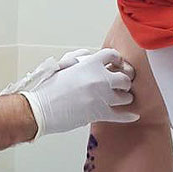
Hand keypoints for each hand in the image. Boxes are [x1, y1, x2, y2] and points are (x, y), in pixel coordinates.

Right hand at [20, 49, 137, 137]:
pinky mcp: (100, 113)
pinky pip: (121, 115)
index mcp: (89, 64)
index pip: (113, 55)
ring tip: (119, 99)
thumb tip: (86, 56)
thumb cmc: (46, 89)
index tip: (118, 65)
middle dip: (123, 82)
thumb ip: (76, 58)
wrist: (40, 109)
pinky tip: (132, 115)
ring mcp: (102, 96)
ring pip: (126, 97)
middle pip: (125, 78)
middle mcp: (99, 78)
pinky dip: (128, 116)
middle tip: (120, 85)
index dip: (117, 60)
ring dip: (123, 98)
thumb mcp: (60, 66)